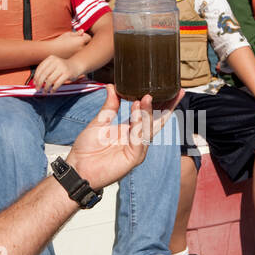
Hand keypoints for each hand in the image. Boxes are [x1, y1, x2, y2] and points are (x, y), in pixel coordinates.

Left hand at [32, 55, 79, 92]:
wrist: (76, 65)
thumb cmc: (62, 67)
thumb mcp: (53, 65)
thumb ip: (45, 70)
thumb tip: (36, 82)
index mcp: (51, 58)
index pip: (40, 68)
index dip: (36, 77)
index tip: (34, 83)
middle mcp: (56, 62)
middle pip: (44, 74)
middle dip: (39, 83)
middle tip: (37, 89)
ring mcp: (62, 68)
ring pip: (50, 80)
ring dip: (46, 88)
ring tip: (44, 92)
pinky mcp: (67, 74)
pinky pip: (57, 83)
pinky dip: (53, 89)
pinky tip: (51, 92)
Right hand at [50, 30, 91, 58]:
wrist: (52, 51)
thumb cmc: (59, 41)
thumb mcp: (67, 34)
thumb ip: (77, 33)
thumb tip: (82, 31)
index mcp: (80, 41)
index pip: (88, 37)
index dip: (85, 36)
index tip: (81, 36)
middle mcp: (81, 48)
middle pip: (88, 44)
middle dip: (85, 42)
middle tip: (78, 41)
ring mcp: (79, 55)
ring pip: (84, 51)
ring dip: (82, 48)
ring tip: (74, 46)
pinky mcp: (76, 59)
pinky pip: (80, 55)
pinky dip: (78, 53)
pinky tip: (72, 51)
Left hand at [65, 85, 182, 190]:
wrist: (78, 168)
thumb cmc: (87, 149)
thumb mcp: (99, 122)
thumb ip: (110, 106)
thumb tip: (112, 87)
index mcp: (130, 130)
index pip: (148, 115)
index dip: (157, 103)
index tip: (165, 88)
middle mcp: (136, 139)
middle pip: (156, 121)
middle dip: (167, 107)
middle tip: (176, 92)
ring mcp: (137, 149)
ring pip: (148, 128)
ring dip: (148, 112)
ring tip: (147, 97)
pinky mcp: (133, 158)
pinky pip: (139, 139)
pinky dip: (140, 125)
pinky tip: (138, 111)